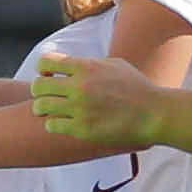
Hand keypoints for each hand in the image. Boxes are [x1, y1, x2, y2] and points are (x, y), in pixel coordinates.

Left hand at [33, 53, 153, 148]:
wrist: (153, 113)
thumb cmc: (136, 87)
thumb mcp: (114, 65)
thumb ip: (90, 63)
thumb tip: (72, 63)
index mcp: (86, 67)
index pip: (46, 62)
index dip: (44, 69)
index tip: (50, 76)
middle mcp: (79, 87)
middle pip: (39, 85)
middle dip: (39, 90)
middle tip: (47, 95)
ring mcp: (79, 109)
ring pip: (41, 107)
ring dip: (42, 108)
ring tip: (51, 110)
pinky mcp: (82, 129)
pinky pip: (52, 125)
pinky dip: (53, 123)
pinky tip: (63, 123)